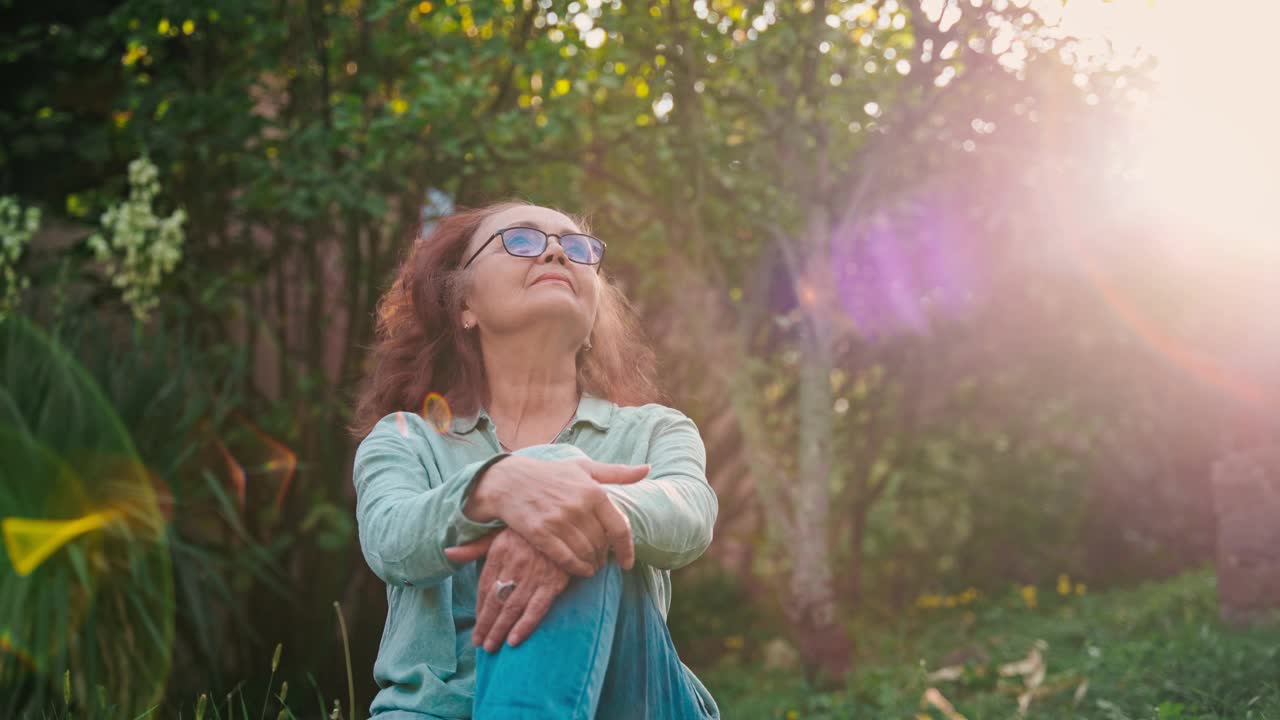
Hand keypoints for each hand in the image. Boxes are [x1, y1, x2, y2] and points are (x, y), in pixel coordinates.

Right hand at [465, 455, 641, 576]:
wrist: (509, 480)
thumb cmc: (550, 474)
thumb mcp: (584, 467)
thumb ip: (617, 472)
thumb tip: (647, 470)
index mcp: (593, 491)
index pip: (619, 528)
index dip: (627, 550)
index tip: (627, 563)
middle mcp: (578, 506)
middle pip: (602, 545)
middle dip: (604, 557)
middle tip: (602, 561)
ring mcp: (558, 521)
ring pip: (586, 554)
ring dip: (592, 564)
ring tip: (592, 565)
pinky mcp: (540, 533)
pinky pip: (566, 560)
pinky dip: (576, 569)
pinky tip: (580, 570)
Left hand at [468, 528, 569, 652]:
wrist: (567, 525)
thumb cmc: (530, 532)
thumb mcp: (501, 533)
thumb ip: (475, 547)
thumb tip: (447, 553)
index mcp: (500, 551)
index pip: (484, 586)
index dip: (479, 608)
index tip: (476, 624)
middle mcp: (515, 564)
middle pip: (495, 601)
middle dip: (485, 625)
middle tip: (479, 644)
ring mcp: (534, 574)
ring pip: (512, 608)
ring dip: (500, 630)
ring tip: (491, 646)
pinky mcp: (554, 582)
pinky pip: (537, 608)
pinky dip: (525, 626)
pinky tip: (514, 640)